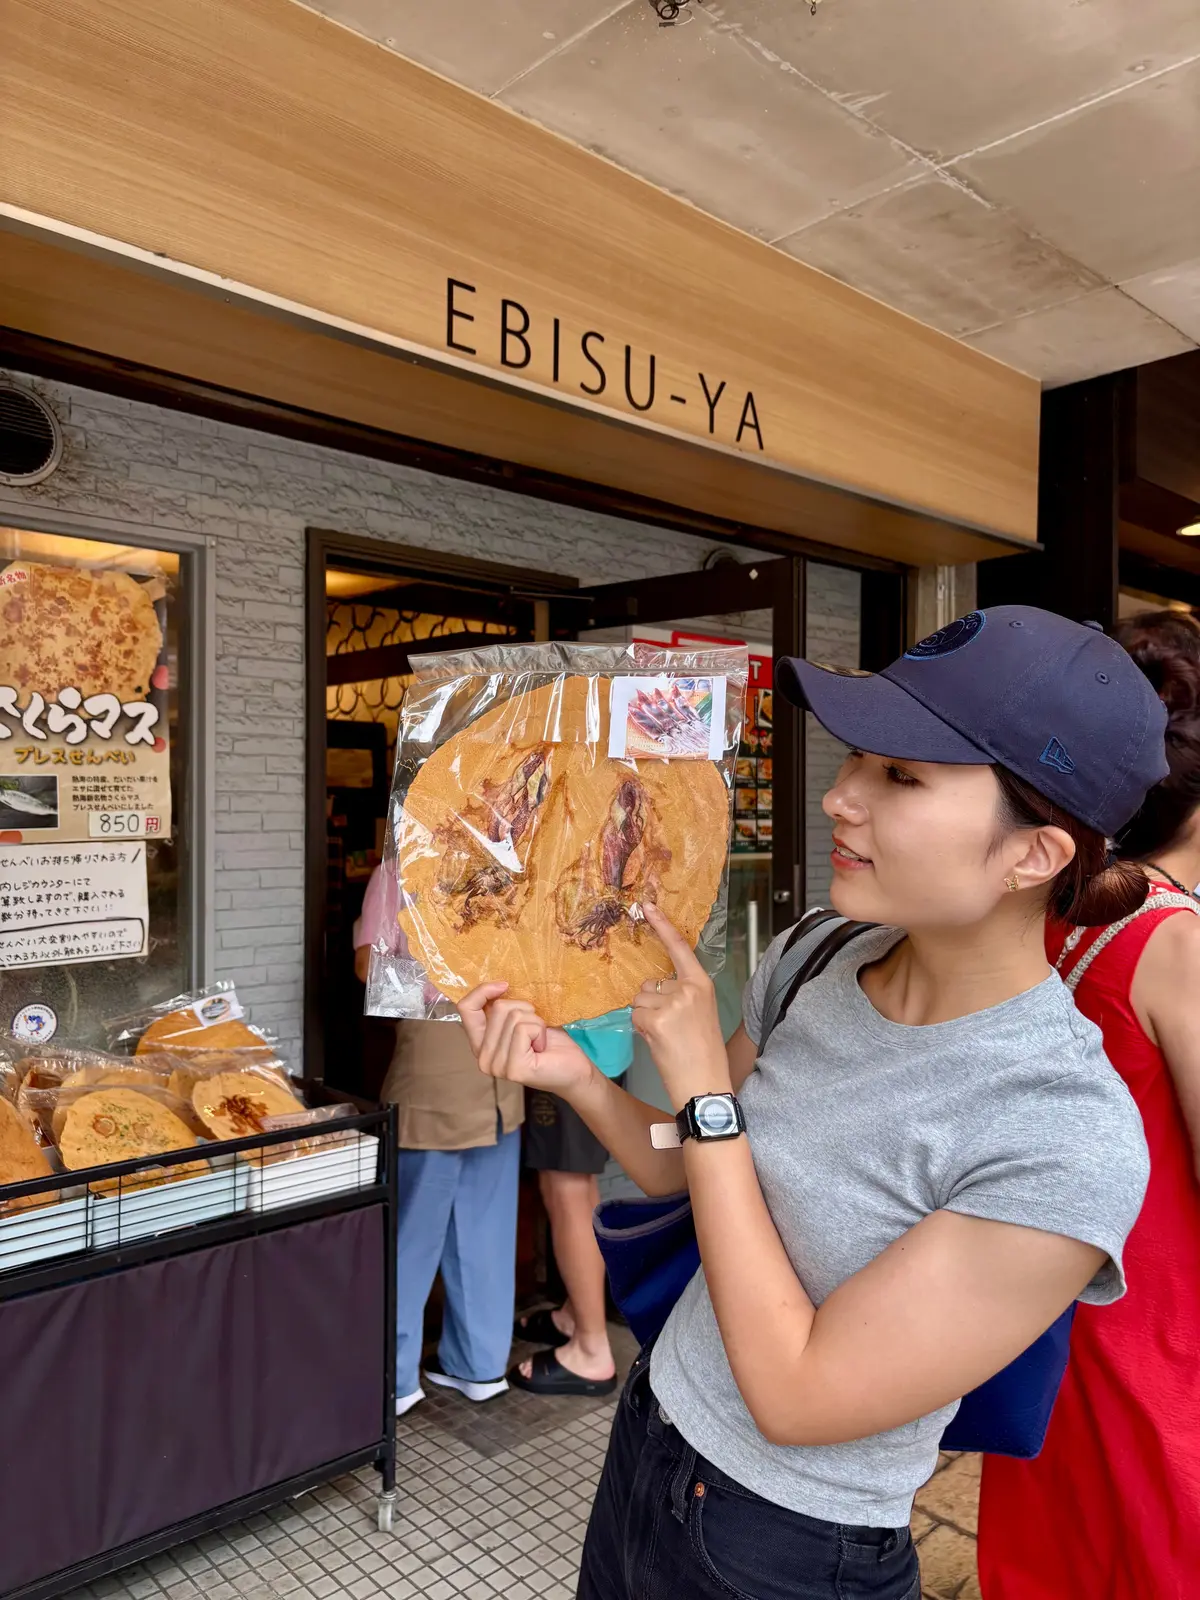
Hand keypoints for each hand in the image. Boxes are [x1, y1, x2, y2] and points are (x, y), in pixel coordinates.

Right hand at [458, 984, 593, 1096]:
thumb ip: (504, 1009)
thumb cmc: (550, 1043)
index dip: (483, 991)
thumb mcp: (522, 1019)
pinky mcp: (513, 1068)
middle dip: (524, 1009)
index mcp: (480, 1043)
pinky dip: (539, 1031)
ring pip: (513, 1017)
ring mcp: (496, 1065)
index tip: (505, 985)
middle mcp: (482, 1057)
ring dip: (535, 1022)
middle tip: (535, 1028)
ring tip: (539, 1039)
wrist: (575, 1071)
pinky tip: (542, 1047)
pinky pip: (524, 1029)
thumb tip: (499, 984)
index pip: (465, 1008)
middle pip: (498, 1008)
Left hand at [632, 904, 729, 1109]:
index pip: (679, 948)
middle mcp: (688, 988)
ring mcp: (672, 1002)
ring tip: (666, 1038)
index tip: (647, 906)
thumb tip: (653, 987)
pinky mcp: (657, 1019)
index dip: (662, 926)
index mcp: (702, 984)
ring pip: (639, 1001)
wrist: (706, 1084)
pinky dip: (641, 1030)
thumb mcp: (700, 1014)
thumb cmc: (703, 1054)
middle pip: (648, 984)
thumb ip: (682, 995)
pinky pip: (635, 1017)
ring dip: (645, 1019)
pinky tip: (659, 1043)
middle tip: (671, 1031)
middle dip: (651, 1006)